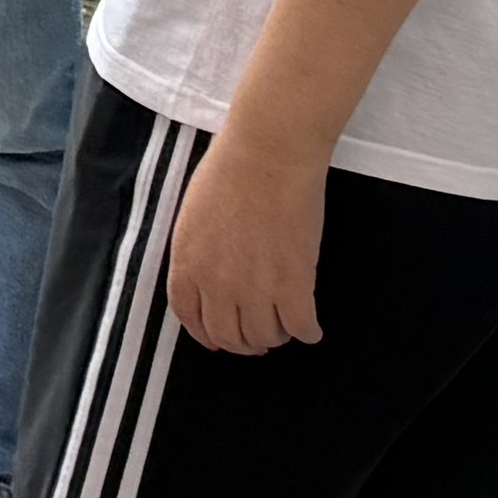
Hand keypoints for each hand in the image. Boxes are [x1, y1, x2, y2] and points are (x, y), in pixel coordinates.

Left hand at [166, 130, 328, 354]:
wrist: (269, 154)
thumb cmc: (230, 171)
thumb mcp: (193, 215)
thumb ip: (197, 252)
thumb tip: (208, 277)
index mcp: (187, 264)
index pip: (190, 318)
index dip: (206, 334)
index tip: (219, 339)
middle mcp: (217, 284)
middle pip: (227, 335)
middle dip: (243, 343)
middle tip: (257, 338)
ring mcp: (256, 289)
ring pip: (264, 337)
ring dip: (275, 337)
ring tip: (284, 325)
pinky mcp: (293, 285)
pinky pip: (300, 327)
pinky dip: (307, 333)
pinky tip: (311, 328)